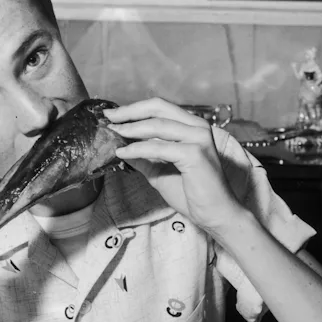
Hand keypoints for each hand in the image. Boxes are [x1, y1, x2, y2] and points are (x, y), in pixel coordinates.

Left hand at [104, 98, 243, 234]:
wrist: (214, 214)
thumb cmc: (191, 193)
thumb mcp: (159, 170)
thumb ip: (143, 156)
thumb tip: (119, 146)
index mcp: (191, 126)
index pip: (159, 107)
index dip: (133, 109)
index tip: (111, 114)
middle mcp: (198, 127)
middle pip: (157, 108)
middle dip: (129, 112)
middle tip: (107, 117)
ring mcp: (198, 138)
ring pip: (157, 125)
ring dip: (130, 129)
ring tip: (111, 134)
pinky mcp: (195, 153)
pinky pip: (158, 147)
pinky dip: (137, 149)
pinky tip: (122, 153)